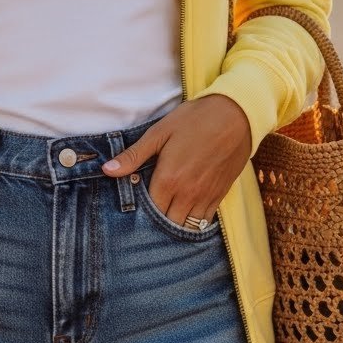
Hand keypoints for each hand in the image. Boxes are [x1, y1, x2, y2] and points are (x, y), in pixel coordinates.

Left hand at [101, 95, 252, 225]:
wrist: (236, 115)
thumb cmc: (195, 120)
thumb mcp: (160, 133)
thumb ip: (134, 155)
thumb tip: (107, 169)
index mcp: (168, 179)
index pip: (149, 211)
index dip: (140, 211)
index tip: (134, 206)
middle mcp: (187, 194)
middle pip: (167, 224)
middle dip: (156, 222)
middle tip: (148, 212)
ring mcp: (205, 197)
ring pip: (187, 226)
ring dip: (175, 224)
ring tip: (165, 214)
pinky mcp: (220, 195)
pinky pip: (205, 221)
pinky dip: (194, 221)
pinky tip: (185, 212)